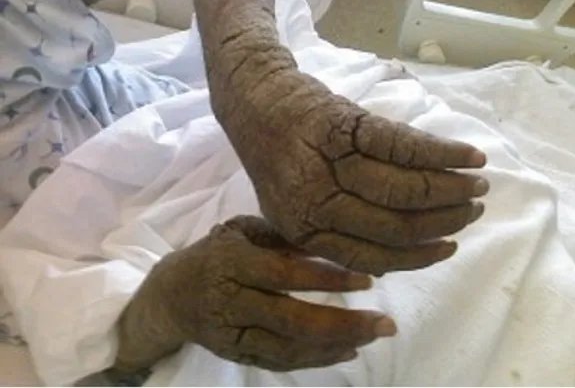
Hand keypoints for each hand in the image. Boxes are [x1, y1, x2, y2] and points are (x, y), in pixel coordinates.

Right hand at [116, 217, 397, 371]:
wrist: (170, 296)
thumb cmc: (213, 254)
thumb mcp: (241, 231)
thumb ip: (281, 236)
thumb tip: (330, 243)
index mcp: (234, 263)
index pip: (285, 275)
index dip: (326, 280)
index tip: (367, 280)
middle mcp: (232, 301)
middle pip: (292, 320)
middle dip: (344, 324)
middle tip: (385, 323)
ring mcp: (233, 334)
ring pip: (289, 348)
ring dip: (336, 345)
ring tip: (374, 335)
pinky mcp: (236, 354)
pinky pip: (280, 363)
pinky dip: (316, 360)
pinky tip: (347, 351)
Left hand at [220, 71, 488, 275]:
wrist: (254, 99)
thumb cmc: (281, 156)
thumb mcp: (295, 204)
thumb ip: (336, 233)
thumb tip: (398, 255)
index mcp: (303, 230)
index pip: (372, 257)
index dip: (418, 257)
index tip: (449, 248)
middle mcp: (315, 203)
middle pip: (394, 225)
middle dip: (443, 222)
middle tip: (472, 211)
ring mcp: (330, 162)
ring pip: (403, 188)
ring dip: (449, 189)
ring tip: (477, 184)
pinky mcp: (344, 124)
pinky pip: (404, 146)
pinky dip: (442, 153)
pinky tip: (469, 157)